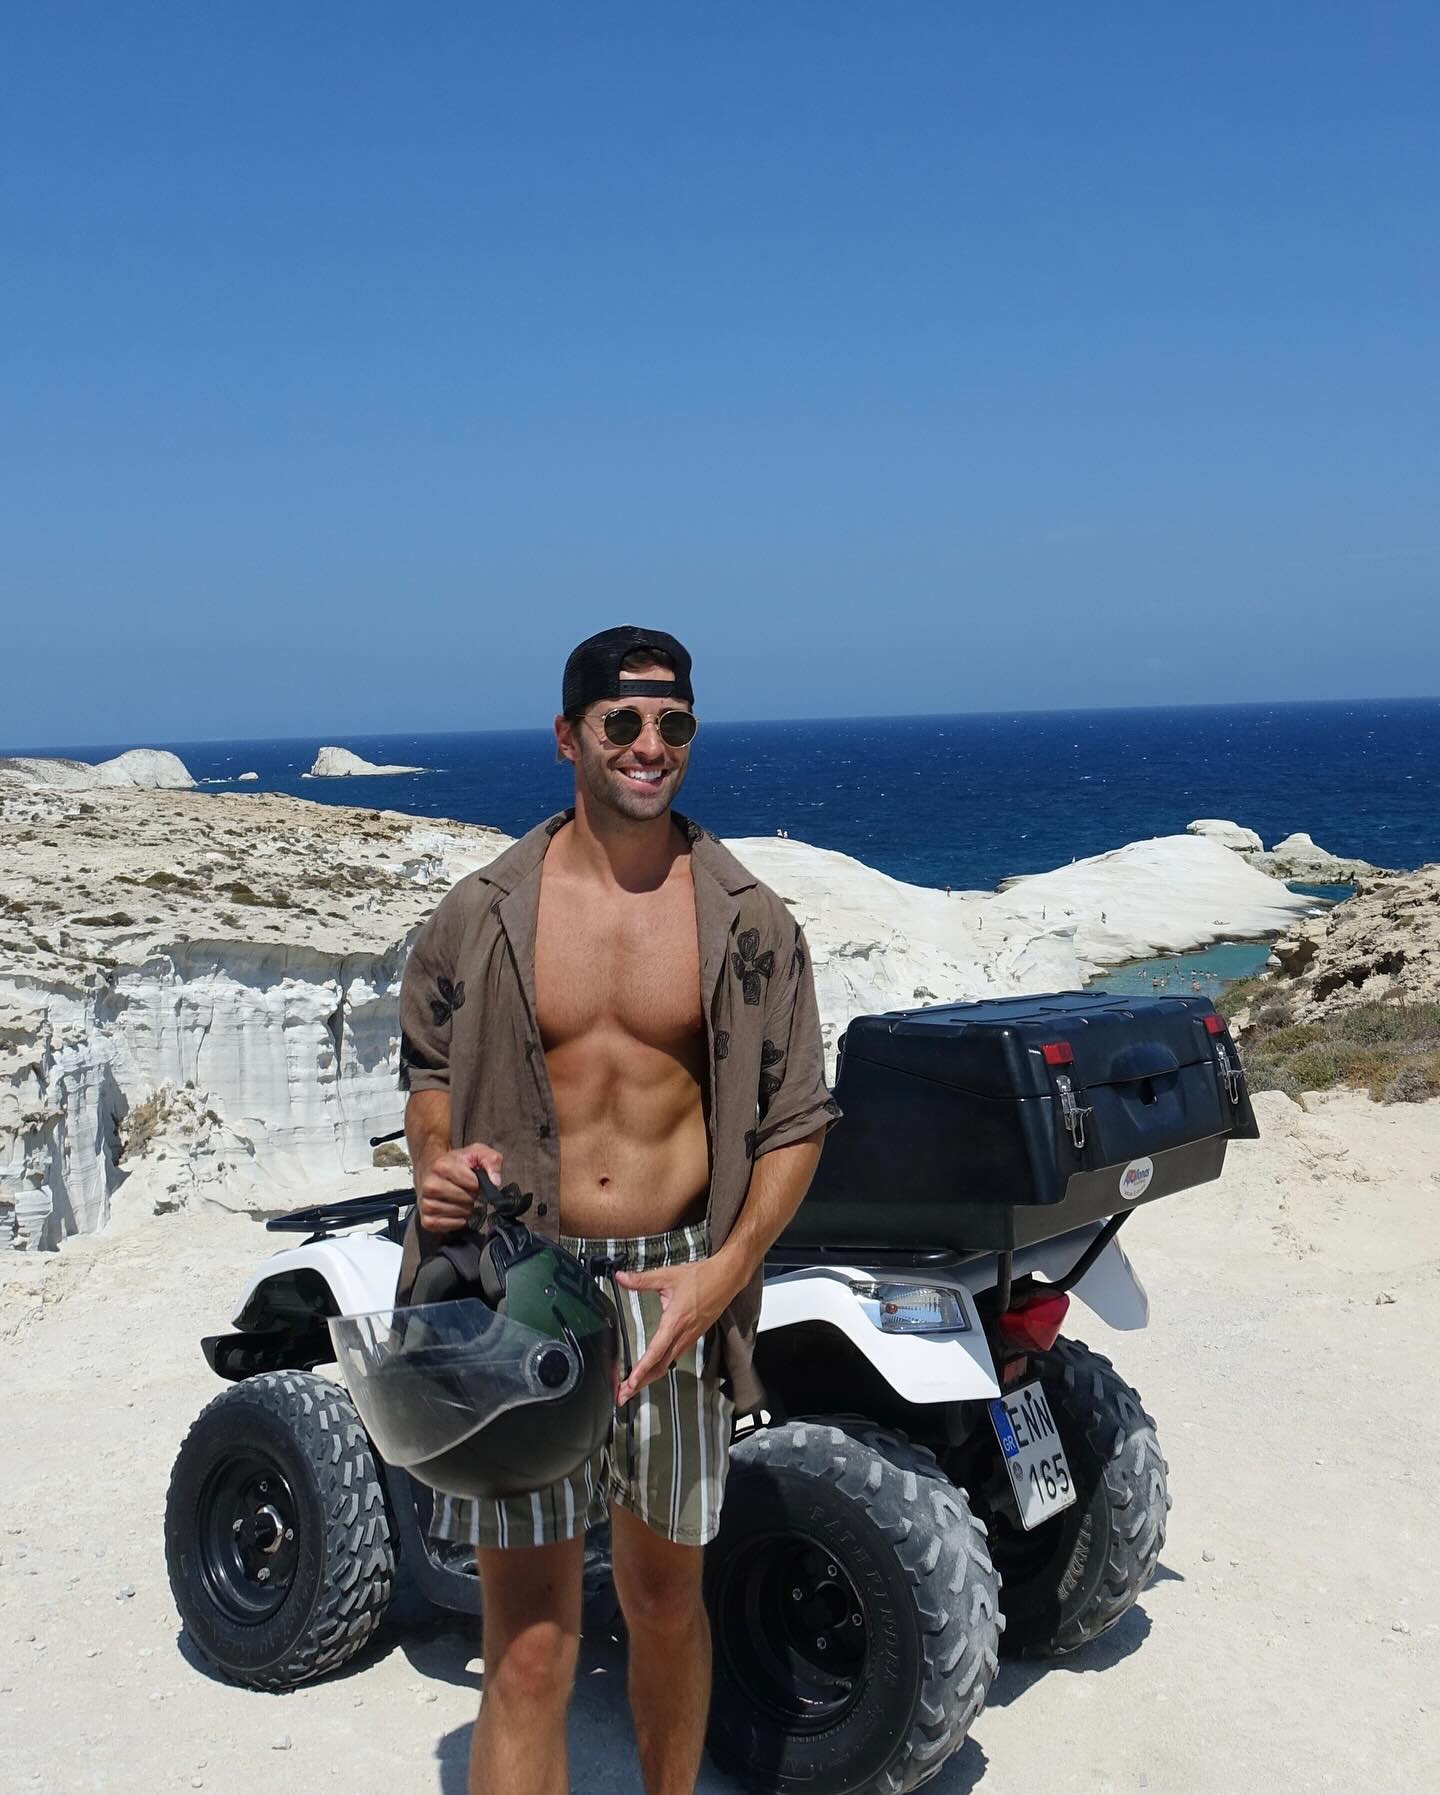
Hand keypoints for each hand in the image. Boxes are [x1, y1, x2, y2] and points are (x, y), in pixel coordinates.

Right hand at [415, 1140, 503, 1233]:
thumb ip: (491, 1161)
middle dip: (472, 1197)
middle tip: (468, 1192)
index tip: (474, 1181)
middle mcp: (430, 1185)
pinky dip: (455, 1222)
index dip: (478, 1184)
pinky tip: (456, 1212)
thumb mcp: (476, 1152)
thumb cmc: (455, 1162)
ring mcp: (425, 1202)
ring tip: (462, 1201)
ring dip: (464, 1210)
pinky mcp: (426, 1219)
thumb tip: (496, 1182)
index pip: (472, 1183)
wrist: (430, 1168)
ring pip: (456, 1213)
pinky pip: (445, 1226)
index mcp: (441, 1166)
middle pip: (465, 1199)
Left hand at [613, 1255, 738, 1402]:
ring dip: (649, 1377)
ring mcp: (690, 1337)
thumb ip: (642, 1279)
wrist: (727, 1279)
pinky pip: (674, 1357)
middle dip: (641, 1383)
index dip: (642, 1369)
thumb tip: (621, 1277)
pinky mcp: (693, 1336)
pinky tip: (652, 1369)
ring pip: (667, 1364)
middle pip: (660, 1366)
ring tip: (633, 1387)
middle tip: (623, 1395)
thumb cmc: (701, 1277)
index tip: (630, 1383)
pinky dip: (660, 1367)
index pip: (656, 1351)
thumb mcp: (667, 1276)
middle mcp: (683, 1334)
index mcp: (675, 1321)